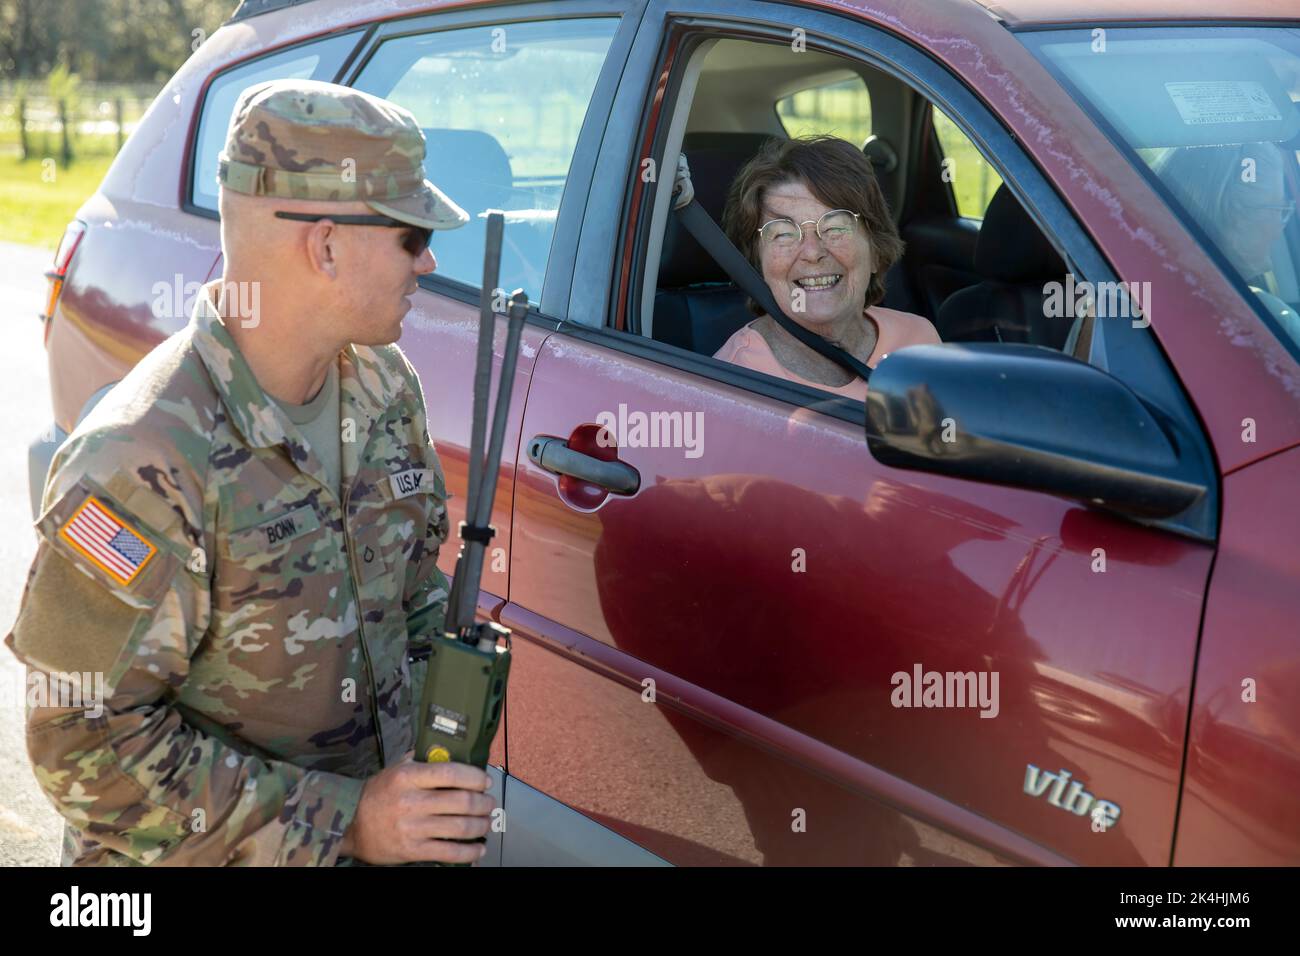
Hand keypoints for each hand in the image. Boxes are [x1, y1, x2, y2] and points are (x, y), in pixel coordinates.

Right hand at [340, 751, 494, 864]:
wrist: (350, 826)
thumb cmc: (377, 795)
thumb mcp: (393, 770)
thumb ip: (419, 760)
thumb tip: (446, 749)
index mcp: (408, 777)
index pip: (451, 772)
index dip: (475, 777)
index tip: (485, 781)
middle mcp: (412, 801)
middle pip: (462, 801)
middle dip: (483, 803)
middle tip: (489, 803)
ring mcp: (412, 828)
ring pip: (460, 827)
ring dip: (481, 825)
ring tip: (486, 822)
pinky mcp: (412, 850)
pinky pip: (449, 852)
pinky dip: (469, 852)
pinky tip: (478, 849)